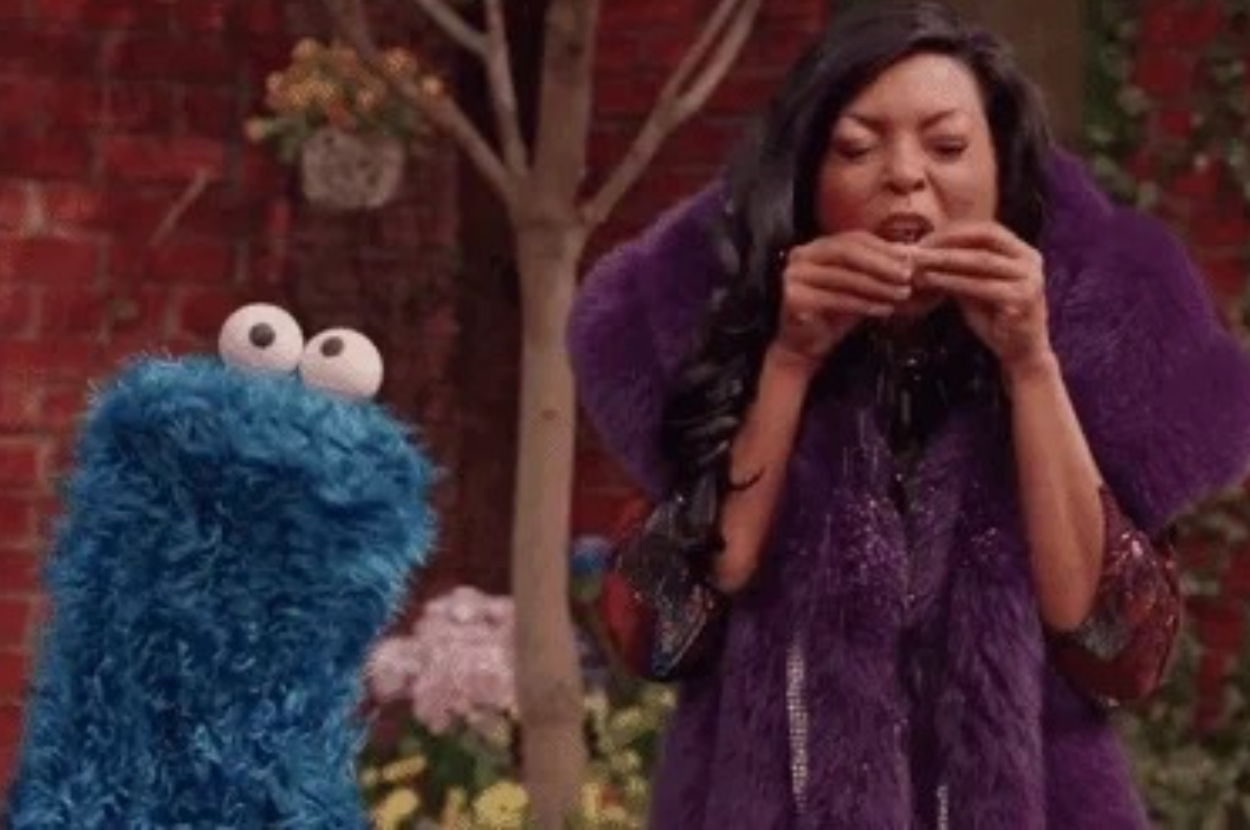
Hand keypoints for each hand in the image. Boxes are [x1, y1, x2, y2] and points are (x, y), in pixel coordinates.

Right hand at [774, 230, 913, 372]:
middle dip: (881, 263)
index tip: (910, 259)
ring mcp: (795, 276)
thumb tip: (913, 258)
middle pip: (847, 251)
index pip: (853, 239)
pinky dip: (863, 304)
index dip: (883, 248)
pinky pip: (836, 299)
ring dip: (877, 285)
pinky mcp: (795, 298)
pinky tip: (884, 309)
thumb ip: (878, 272)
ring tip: (902, 294)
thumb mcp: (859, 288)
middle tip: (908, 275)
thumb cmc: (833, 315)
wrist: (804, 346)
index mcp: (817, 247)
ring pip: (843, 276)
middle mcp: (801, 256)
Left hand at [910, 222, 1051, 372]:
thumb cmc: (996, 319)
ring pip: (981, 260)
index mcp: (1023, 252)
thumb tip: (926, 251)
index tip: (925, 239)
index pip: (987, 229)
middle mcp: (1031, 260)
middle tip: (918, 248)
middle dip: (948, 241)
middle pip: (985, 238)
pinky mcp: (1021, 299)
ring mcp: (1029, 278)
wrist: (1021, 353)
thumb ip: (961, 269)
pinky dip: (952, 280)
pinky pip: (980, 285)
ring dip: (945, 259)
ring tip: (919, 261)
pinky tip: (931, 280)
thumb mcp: (976, 287)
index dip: (954, 231)